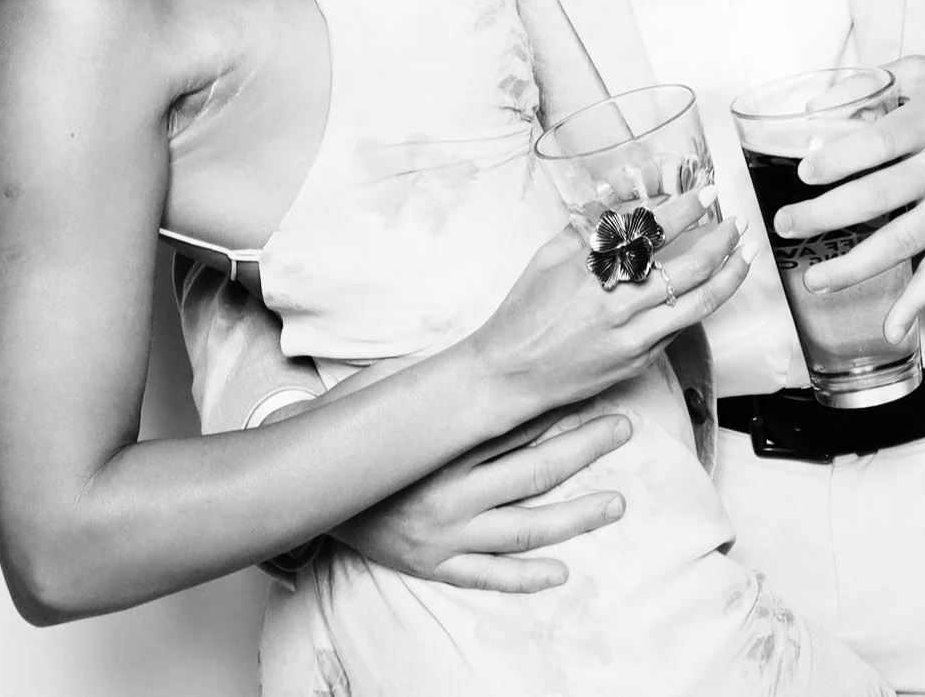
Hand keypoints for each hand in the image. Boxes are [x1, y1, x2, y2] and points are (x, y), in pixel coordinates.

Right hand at [329, 404, 634, 592]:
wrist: (303, 489)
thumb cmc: (351, 432)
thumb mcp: (387, 392)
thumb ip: (435, 378)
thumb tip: (480, 347)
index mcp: (439, 447)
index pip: (514, 425)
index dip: (560, 408)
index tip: (595, 391)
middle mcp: (446, 494)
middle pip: (531, 473)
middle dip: (583, 450)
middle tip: (621, 429)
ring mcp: (442, 535)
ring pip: (522, 530)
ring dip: (574, 517)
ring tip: (616, 502)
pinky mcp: (432, 564)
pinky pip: (486, 576)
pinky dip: (525, 577)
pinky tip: (561, 571)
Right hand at [466, 215, 752, 416]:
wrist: (510, 373)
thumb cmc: (525, 313)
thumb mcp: (550, 255)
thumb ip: (591, 226)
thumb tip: (626, 200)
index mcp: (594, 268)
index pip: (655, 230)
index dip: (687, 209)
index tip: (704, 194)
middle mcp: (618, 302)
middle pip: (690, 267)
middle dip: (721, 240)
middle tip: (735, 222)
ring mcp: (632, 336)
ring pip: (699, 302)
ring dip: (730, 275)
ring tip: (744, 255)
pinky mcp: (638, 360)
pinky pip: (679, 328)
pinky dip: (699, 305)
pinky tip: (710, 290)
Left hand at [771, 57, 924, 344]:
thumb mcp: (922, 69)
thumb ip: (867, 85)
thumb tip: (812, 108)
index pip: (877, 143)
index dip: (837, 160)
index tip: (804, 173)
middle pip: (879, 196)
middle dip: (826, 216)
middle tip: (786, 225)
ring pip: (904, 241)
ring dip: (855, 266)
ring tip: (814, 279)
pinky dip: (918, 303)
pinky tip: (892, 327)